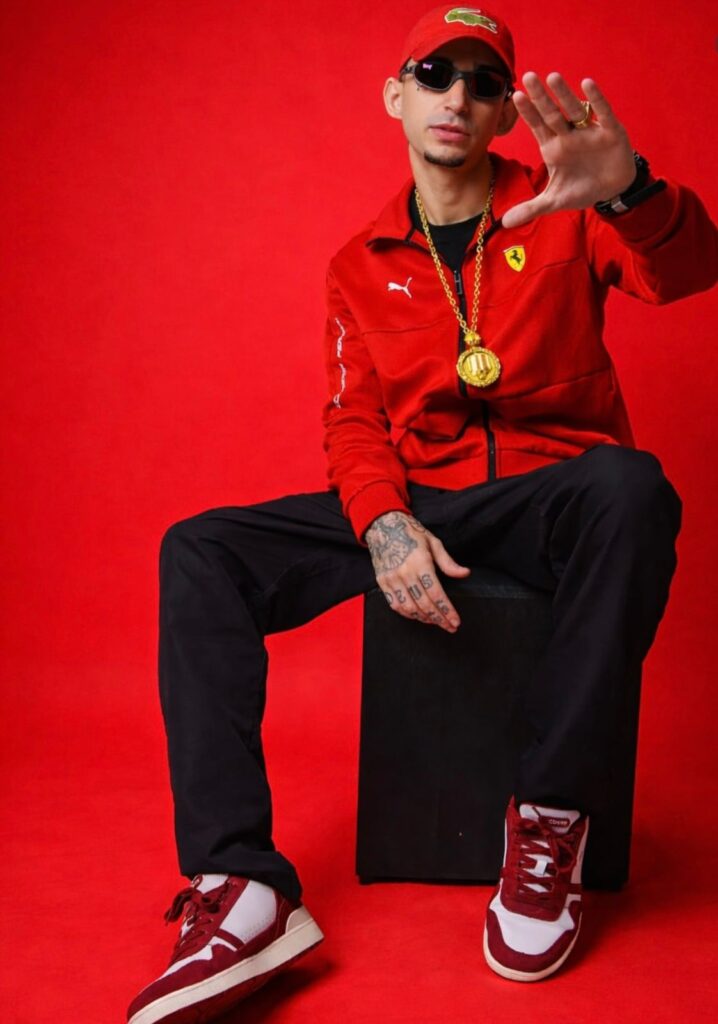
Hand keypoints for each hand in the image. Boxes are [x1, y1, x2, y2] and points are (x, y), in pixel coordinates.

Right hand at [365, 511, 469, 632]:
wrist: (383, 525)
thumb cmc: (411, 533)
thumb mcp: (433, 542)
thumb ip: (448, 562)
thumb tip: (464, 573)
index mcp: (420, 562)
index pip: (436, 593)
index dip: (447, 610)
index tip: (455, 621)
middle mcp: (404, 573)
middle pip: (424, 604)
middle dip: (439, 618)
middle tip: (450, 627)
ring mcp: (391, 579)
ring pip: (409, 608)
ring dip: (424, 618)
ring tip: (436, 621)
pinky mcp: (382, 582)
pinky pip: (395, 605)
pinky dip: (407, 614)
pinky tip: (418, 616)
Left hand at [501, 72, 636, 228]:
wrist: (612, 190)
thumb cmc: (581, 189)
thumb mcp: (555, 201)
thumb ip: (531, 208)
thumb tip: (504, 223)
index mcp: (553, 147)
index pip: (537, 127)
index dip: (528, 113)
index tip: (515, 96)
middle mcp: (568, 135)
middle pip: (551, 114)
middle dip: (540, 97)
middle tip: (528, 76)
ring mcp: (588, 131)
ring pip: (574, 109)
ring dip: (564, 94)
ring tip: (552, 77)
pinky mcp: (609, 131)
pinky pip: (602, 113)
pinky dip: (595, 100)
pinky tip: (587, 85)